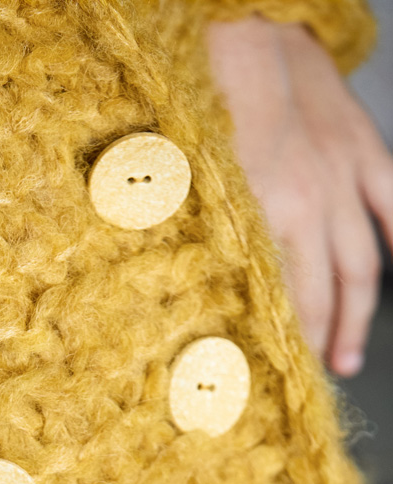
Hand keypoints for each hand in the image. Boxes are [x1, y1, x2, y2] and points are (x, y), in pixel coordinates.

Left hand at [205, 15, 392, 376]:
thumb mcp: (187, 178)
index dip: (278, 342)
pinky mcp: (363, 150)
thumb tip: (197, 292)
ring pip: (361, 264)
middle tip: (310, 382)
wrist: (247, 30)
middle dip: (316, 344)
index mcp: (258, 212)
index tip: (266, 379)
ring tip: (346, 358)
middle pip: (321, 292)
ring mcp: (342, 177)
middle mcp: (307, 202)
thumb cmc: (203, 102)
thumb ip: (201, 234)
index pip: (277, 298)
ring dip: (355, 317)